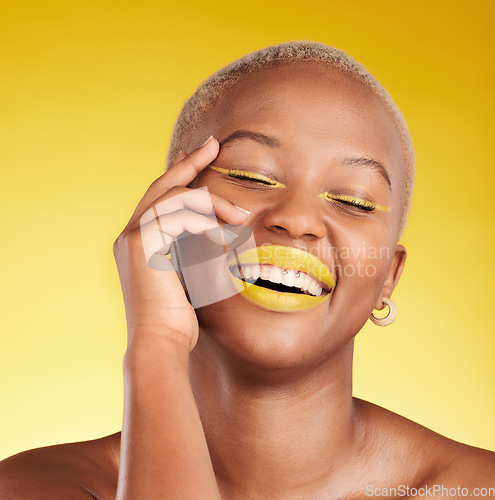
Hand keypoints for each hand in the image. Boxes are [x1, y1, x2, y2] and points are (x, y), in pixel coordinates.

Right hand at [113, 137, 248, 351]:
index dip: (182, 173)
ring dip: (211, 202)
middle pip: (163, 185)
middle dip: (190, 162)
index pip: (162, 197)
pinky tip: (225, 236)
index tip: (204, 155)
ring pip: (174, 198)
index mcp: (141, 239)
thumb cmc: (178, 316)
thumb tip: (216, 231)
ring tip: (241, 216)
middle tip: (215, 145)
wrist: (162, 342)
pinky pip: (177, 216)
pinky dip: (205, 222)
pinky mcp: (139, 243)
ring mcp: (132, 236)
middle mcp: (131, 233)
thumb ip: (191, 249)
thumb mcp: (187, 275)